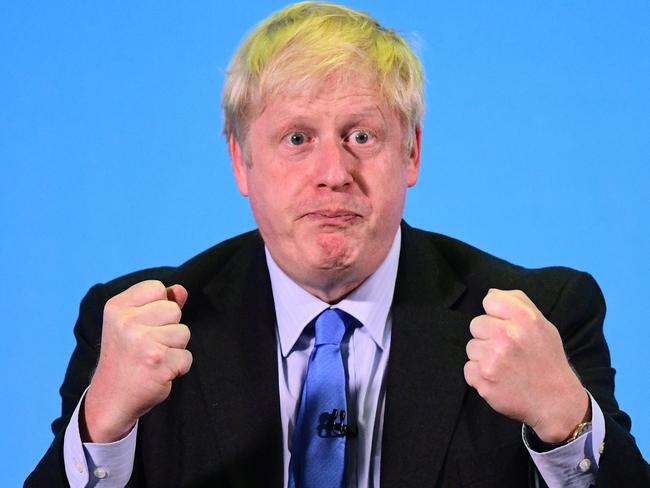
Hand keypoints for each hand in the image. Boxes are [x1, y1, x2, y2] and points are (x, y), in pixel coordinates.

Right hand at [81, 280, 191, 442]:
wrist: (110, 400)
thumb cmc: (124, 359)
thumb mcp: (131, 324)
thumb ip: (156, 304)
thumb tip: (181, 290)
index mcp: (117, 307)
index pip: (157, 287)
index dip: (158, 306)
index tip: (144, 325)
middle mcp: (127, 322)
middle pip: (174, 310)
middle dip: (169, 328)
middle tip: (149, 345)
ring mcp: (142, 341)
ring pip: (183, 332)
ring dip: (175, 348)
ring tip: (154, 358)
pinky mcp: (158, 361)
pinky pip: (187, 356)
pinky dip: (178, 367)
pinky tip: (158, 372)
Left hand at [464, 288, 589, 442]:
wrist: (555, 401)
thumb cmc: (546, 359)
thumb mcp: (542, 325)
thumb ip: (517, 302)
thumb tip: (490, 293)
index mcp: (525, 318)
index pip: (490, 300)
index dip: (496, 314)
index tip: (506, 326)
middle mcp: (508, 335)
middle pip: (476, 324)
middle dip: (488, 336)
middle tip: (506, 350)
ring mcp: (494, 359)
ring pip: (471, 347)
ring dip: (483, 356)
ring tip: (504, 365)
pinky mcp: (483, 380)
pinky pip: (468, 369)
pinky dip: (479, 375)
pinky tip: (498, 378)